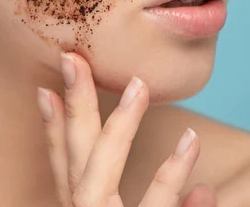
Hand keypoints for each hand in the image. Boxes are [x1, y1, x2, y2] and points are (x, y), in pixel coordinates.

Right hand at [37, 52, 217, 205]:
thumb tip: (205, 189)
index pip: (66, 169)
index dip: (54, 130)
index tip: (44, 89)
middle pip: (76, 162)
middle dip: (75, 108)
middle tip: (71, 58)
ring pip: (98, 179)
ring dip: (118, 127)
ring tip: (139, 85)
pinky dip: (170, 176)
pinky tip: (190, 139)